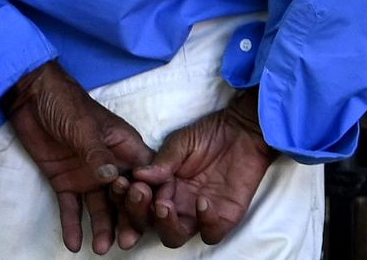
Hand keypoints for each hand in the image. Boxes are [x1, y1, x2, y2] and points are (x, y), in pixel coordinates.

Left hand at [4, 61, 154, 253]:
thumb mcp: (84, 126)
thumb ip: (97, 153)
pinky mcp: (65, 181)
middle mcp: (111, 165)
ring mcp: (88, 175)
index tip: (155, 216)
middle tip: (127, 242)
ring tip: (101, 248)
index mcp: (124, 147)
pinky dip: (73, 225)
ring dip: (102, 227)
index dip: (152, 195)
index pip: (145, 175)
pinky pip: (71, 207)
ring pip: (101, 206)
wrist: (31, 98)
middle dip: (128, 219)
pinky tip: (74, 244)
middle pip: (125, 197)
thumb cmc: (67, 104)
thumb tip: (113, 179)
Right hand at [127, 88, 275, 247]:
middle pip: (150, 225)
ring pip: (175, 236)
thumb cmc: (210, 134)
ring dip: (166, 225)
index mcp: (160, 189)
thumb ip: (162, 161)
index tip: (122, 184)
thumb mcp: (181, 143)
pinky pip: (211, 233)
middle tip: (139, 195)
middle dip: (139, 214)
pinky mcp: (224, 216)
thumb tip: (138, 176)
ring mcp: (198, 213)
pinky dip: (205, 223)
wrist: (244, 129)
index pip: (136, 205)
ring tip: (163, 206)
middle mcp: (176, 205)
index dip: (126, 199)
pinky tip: (202, 201)